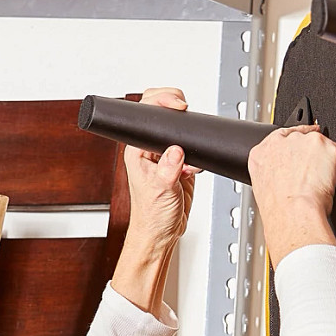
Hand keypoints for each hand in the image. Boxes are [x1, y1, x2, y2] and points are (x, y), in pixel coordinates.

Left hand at [113, 86, 195, 314]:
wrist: (162, 234)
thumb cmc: (151, 216)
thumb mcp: (160, 190)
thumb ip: (169, 169)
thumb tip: (176, 149)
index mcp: (137, 150)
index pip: (145, 113)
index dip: (161, 102)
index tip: (178, 106)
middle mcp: (149, 149)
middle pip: (160, 113)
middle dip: (175, 109)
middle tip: (185, 112)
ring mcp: (165, 156)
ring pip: (178, 129)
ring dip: (189, 133)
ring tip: (189, 152)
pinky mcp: (180, 164)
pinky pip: (191, 148)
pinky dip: (198, 152)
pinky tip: (195, 167)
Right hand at [249, 123, 335, 262]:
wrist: (293, 212)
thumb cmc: (281, 209)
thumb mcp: (265, 188)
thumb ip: (275, 173)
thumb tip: (288, 176)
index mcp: (262, 153)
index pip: (281, 138)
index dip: (296, 146)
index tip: (304, 151)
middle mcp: (281, 142)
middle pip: (304, 141)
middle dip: (312, 156)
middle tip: (313, 178)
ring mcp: (303, 141)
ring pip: (323, 148)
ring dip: (326, 164)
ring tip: (319, 184)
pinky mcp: (324, 145)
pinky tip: (329, 183)